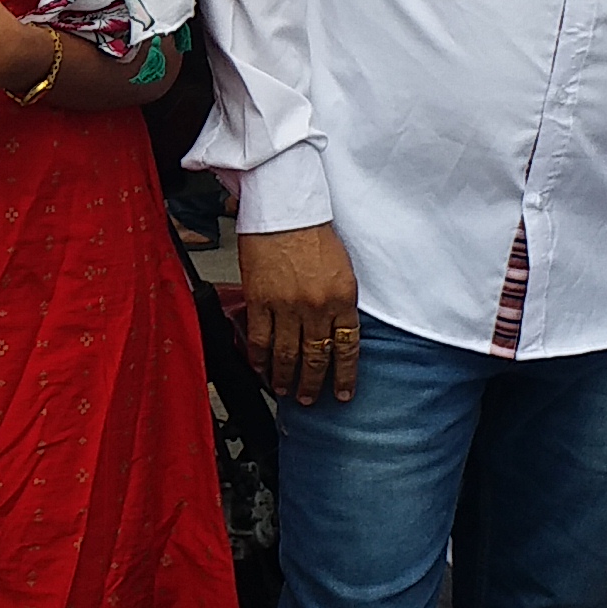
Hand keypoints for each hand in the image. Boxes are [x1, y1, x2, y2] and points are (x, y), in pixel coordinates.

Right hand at [239, 223, 360, 403]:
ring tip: (285, 390)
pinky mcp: (260, 301)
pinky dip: (259, 359)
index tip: (343, 393)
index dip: (345, 376)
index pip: (347, 348)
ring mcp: (286, 306)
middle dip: (313, 384)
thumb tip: (336, 331)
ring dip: (286, 377)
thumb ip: (340, 302)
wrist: (285, 209)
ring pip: (286, 355)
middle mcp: (316, 307)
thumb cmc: (313, 232)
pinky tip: (260, 369)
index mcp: (342, 299)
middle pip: (316, 358)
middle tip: (310, 398)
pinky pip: (260, 339)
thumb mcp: (342, 269)